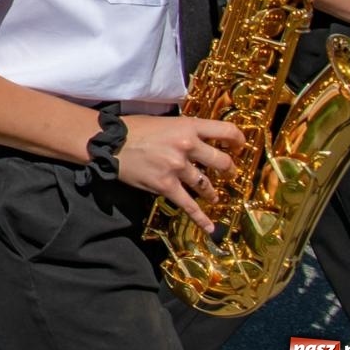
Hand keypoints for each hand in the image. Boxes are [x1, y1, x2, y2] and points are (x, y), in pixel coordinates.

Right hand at [117, 114, 244, 234]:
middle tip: (229, 173)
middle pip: (222, 162)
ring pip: (206, 186)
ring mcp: (177, 168)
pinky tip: (210, 228)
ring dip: (212, 193)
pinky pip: (188, 205)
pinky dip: (200, 218)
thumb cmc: (135, 128)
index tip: (240, 146)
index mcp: (188, 126)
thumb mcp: (165, 121)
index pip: (226, 130)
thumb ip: (186, 130)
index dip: (238, 139)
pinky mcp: (166, 186)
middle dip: (229, 170)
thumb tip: (201, 141)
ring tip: (213, 196)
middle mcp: (187, 146)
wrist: (110, 141)